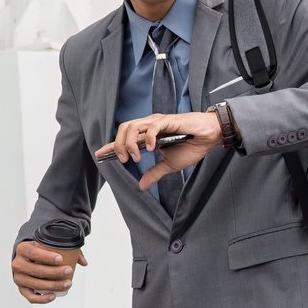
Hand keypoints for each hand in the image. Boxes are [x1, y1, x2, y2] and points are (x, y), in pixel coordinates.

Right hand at [12, 239, 86, 303]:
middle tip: (69, 270)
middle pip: (36, 270)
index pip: (33, 252)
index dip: (46, 256)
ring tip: (68, 284)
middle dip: (54, 272)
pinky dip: (42, 299)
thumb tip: (83, 262)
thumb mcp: (47, 246)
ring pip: (36, 284)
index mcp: (22, 249)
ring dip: (53, 285)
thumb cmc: (39, 251)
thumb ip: (66, 250)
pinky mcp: (22, 289)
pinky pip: (31, 297)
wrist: (26, 259)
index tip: (60, 258)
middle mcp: (17, 264)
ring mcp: (19, 278)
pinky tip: (53, 296)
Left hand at [95, 111, 221, 191]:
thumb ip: (154, 173)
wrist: (209, 138)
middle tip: (123, 160)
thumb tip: (142, 186)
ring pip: (133, 126)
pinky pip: (153, 126)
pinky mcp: (169, 121)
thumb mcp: (169, 165)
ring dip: (130, 143)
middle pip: (123, 128)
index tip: (99, 154)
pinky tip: (151, 148)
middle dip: (118, 145)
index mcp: (148, 135)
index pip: (124, 138)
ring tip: (136, 157)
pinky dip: (148, 137)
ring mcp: (158, 122)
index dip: (111, 145)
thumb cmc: (192, 146)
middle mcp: (150, 126)